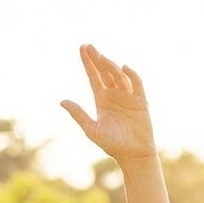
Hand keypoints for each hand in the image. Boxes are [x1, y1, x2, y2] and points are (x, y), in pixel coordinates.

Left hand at [61, 45, 155, 164]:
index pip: (93, 77)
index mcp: (102, 100)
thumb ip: (79, 115)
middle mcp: (114, 95)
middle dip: (97, 59)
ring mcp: (128, 96)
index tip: (82, 48)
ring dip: (110, 66)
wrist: (133, 155)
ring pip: (118, 75)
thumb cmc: (112, 145)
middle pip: (104, 72)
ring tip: (101, 58)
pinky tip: (123, 68)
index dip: (88, 63)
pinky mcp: (141, 100)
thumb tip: (62, 101)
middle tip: (88, 46)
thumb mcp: (92, 130)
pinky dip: (131, 75)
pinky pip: (136, 83)